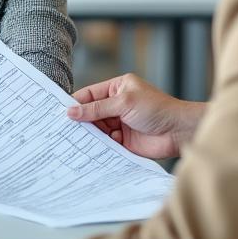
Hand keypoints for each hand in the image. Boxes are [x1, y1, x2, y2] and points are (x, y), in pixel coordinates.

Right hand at [66, 73, 204, 157]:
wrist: (178, 132)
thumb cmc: (157, 109)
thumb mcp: (123, 103)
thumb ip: (97, 108)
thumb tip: (72, 111)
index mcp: (117, 88)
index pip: (90, 94)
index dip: (75, 103)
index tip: (60, 112)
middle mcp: (117, 105)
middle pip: (91, 113)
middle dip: (80, 121)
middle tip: (62, 129)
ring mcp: (120, 123)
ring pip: (97, 129)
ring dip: (88, 135)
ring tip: (73, 141)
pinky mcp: (123, 141)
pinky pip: (105, 143)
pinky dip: (98, 146)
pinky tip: (89, 150)